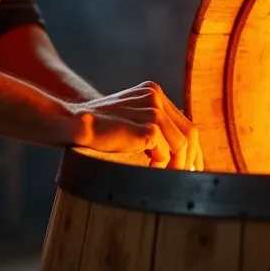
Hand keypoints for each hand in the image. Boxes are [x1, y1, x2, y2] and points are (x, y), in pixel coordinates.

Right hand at [69, 81, 203, 170]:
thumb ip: (150, 126)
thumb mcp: (129, 119)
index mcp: (153, 92)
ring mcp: (153, 109)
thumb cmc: (99, 128)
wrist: (76, 123)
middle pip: (189, 131)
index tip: (193, 166)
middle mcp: (156, 96)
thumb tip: (174, 152)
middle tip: (189, 177)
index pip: (183, 121)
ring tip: (167, 177)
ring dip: (177, 164)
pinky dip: (161, 165)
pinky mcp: (149, 126)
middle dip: (192, 157)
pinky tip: (150, 171)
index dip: (192, 146)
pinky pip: (166, 152)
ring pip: (182, 143)